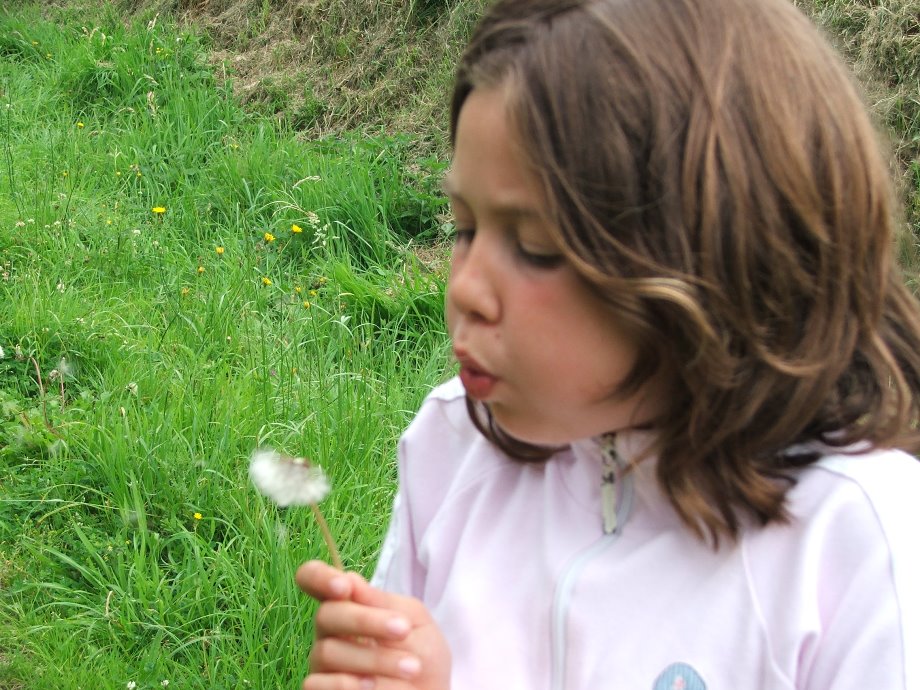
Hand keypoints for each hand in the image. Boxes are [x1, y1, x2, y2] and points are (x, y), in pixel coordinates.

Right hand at [296, 560, 450, 689]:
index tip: (345, 587)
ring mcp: (323, 666)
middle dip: (365, 620)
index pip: (313, 580)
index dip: (319, 577)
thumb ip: (384, 602)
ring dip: (374, 658)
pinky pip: (315, 685)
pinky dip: (347, 684)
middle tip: (403, 629)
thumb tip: (350, 580)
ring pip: (327, 652)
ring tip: (410, 668)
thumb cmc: (422, 656)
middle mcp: (329, 633)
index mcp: (349, 606)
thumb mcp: (414, 621)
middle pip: (325, 615)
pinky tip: (373, 686)